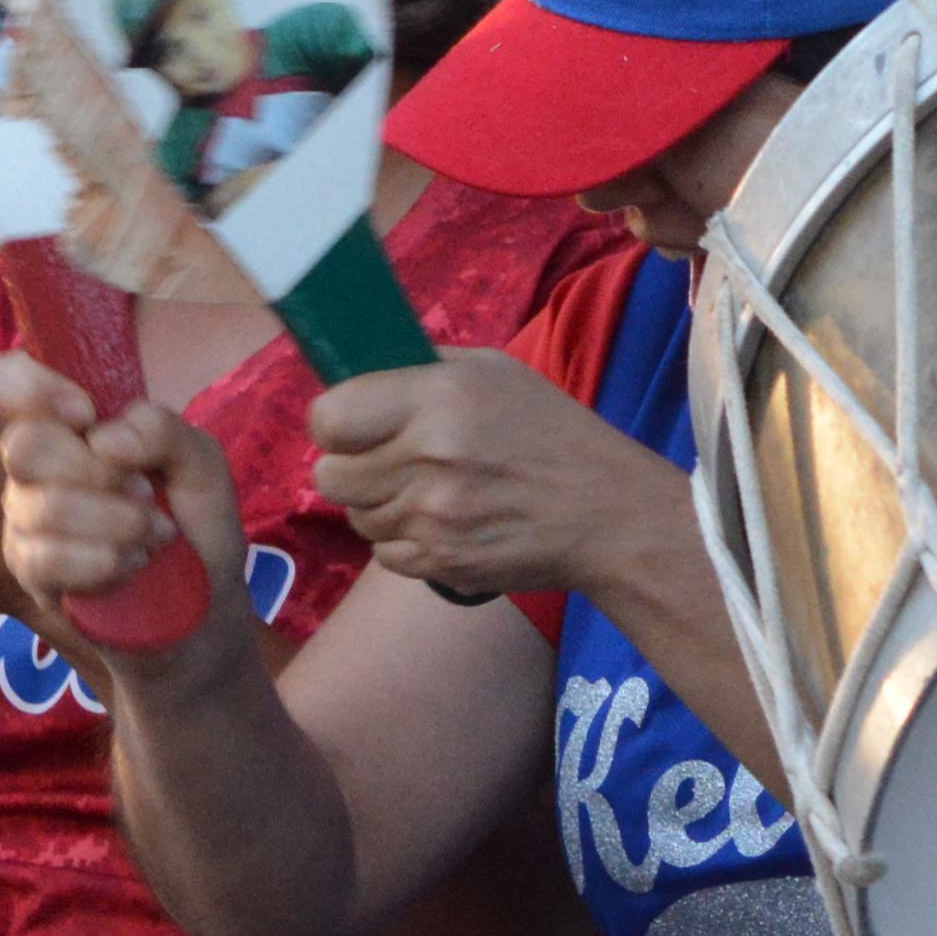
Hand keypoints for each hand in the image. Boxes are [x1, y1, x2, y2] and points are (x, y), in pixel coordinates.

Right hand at [0, 348, 250, 664]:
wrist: (203, 608)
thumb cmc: (194, 523)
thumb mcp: (201, 462)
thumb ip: (161, 429)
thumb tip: (103, 439)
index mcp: (70, 423)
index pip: (6, 380)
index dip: (32, 387)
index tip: (86, 414)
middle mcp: (36, 465)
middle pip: (23, 444)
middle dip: (96, 472)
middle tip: (146, 494)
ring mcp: (24, 519)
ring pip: (42, 506)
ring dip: (115, 522)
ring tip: (154, 536)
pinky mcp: (29, 572)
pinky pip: (46, 558)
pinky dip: (103, 561)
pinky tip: (133, 566)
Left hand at [309, 349, 642, 598]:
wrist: (606, 514)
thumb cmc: (549, 432)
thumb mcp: (492, 373)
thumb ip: (419, 371)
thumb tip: (354, 377)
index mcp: (438, 399)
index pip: (330, 419)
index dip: (334, 424)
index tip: (353, 426)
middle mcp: (430, 459)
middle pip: (330, 476)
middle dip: (350, 467)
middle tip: (386, 461)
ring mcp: (434, 518)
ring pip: (356, 518)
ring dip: (378, 506)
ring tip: (426, 492)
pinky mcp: (442, 564)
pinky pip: (383, 555)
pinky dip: (403, 542)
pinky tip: (441, 523)